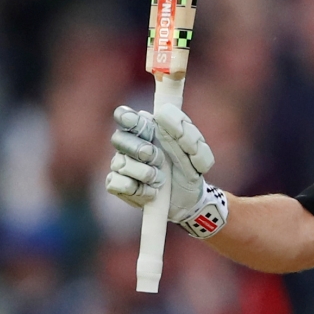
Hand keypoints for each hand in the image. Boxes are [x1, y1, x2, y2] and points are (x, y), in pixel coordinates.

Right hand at [106, 104, 215, 222]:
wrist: (188, 200)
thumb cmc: (190, 169)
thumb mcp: (197, 152)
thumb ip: (185, 132)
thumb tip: (161, 113)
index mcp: (148, 129)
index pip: (125, 116)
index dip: (126, 117)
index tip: (134, 121)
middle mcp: (130, 144)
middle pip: (118, 138)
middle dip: (141, 149)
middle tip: (159, 159)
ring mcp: (122, 164)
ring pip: (120, 163)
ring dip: (145, 173)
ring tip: (161, 179)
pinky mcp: (117, 185)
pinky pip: (116, 183)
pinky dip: (137, 189)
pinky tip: (151, 192)